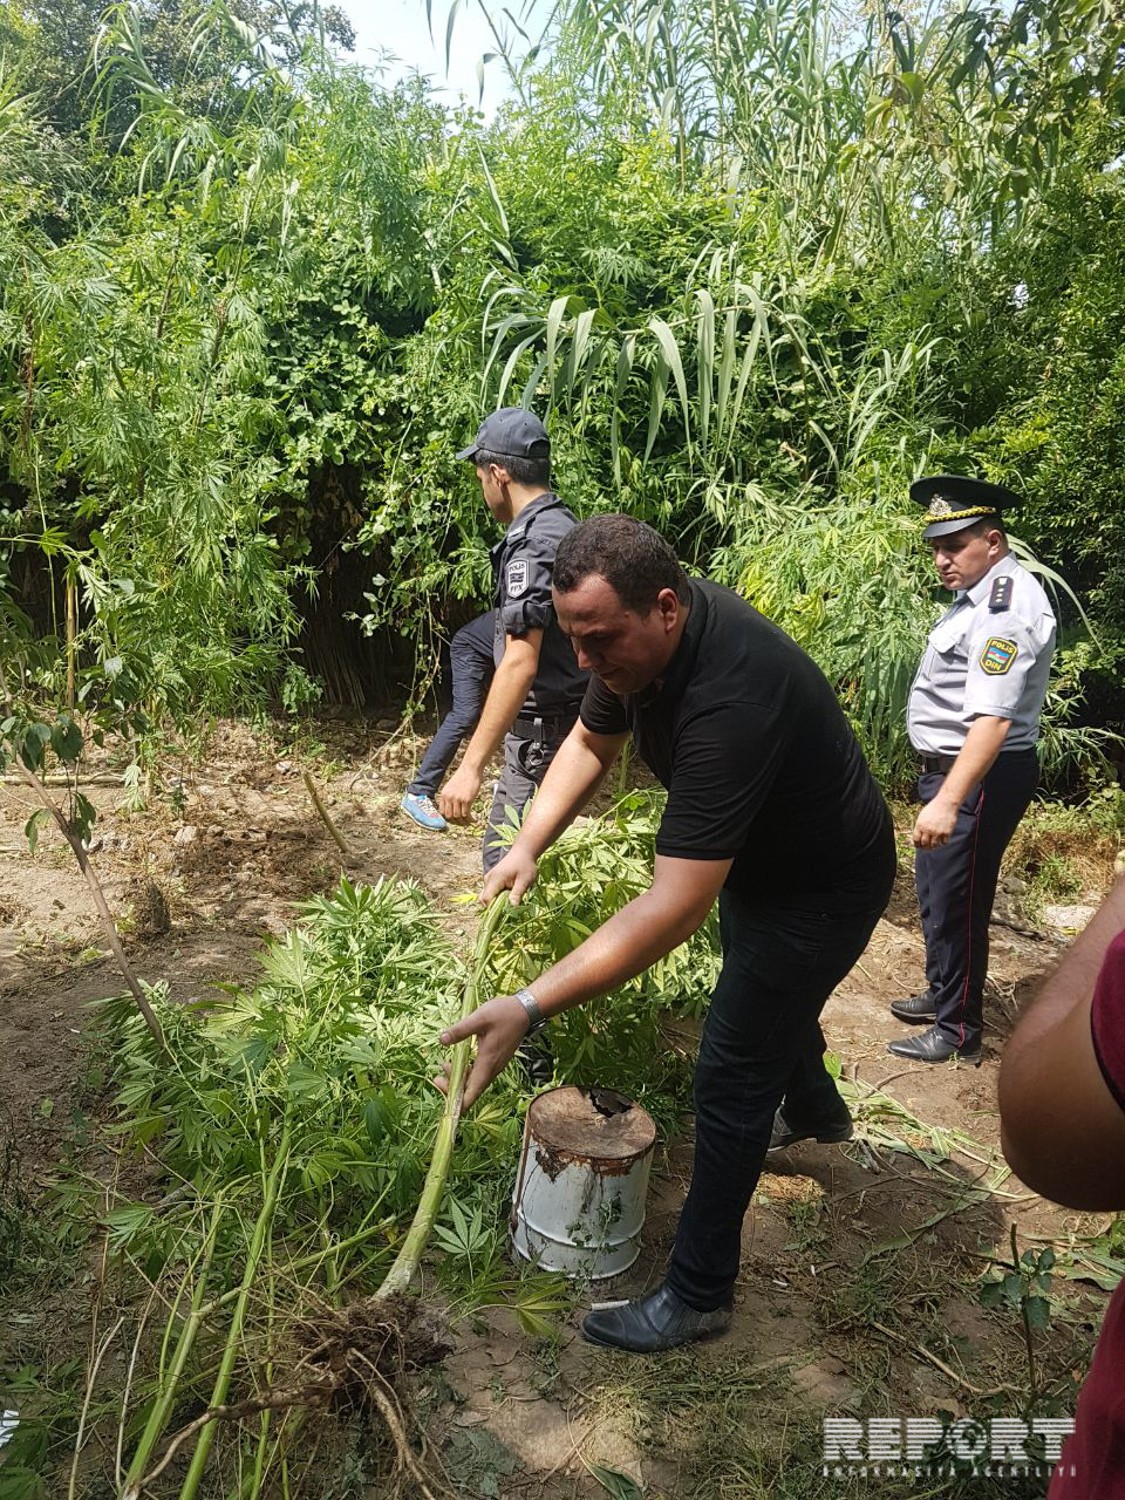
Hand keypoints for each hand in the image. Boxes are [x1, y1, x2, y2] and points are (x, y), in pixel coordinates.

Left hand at [434, 994, 529, 1108]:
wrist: (525, 1010)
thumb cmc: (504, 1013)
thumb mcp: (480, 1018)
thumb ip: (461, 1030)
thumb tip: (442, 1040)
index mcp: (488, 1062)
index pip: (472, 1093)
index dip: (459, 1104)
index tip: (445, 1106)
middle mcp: (492, 1068)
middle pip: (472, 1090)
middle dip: (453, 1089)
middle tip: (437, 1078)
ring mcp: (495, 1065)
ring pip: (475, 1082)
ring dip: (459, 1079)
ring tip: (445, 1065)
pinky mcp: (496, 1060)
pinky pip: (480, 1074)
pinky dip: (467, 1073)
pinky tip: (459, 1061)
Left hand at [437, 764, 482, 822]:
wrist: (470, 769)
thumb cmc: (463, 777)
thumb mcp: (451, 787)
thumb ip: (450, 797)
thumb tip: (452, 809)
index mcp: (444, 795)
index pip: (442, 812)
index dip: (448, 819)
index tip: (454, 820)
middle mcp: (449, 798)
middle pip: (449, 816)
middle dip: (456, 822)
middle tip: (462, 823)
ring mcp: (457, 799)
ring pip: (458, 817)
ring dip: (463, 822)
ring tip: (469, 822)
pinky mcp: (466, 800)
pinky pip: (466, 814)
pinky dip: (470, 819)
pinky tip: (473, 819)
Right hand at [482, 845, 538, 905]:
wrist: (523, 852)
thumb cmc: (525, 866)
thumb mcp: (525, 880)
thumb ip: (517, 893)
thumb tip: (512, 907)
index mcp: (495, 879)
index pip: (486, 899)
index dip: (493, 909)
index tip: (504, 913)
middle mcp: (488, 879)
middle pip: (484, 899)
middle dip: (494, 907)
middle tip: (508, 909)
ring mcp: (488, 879)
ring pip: (487, 896)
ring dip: (496, 902)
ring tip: (509, 901)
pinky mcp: (491, 879)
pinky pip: (490, 892)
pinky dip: (497, 897)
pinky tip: (508, 896)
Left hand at [913, 797, 957, 848]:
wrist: (946, 803)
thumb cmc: (934, 808)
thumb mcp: (922, 816)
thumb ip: (920, 826)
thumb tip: (919, 837)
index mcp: (920, 825)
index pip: (916, 840)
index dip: (917, 844)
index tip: (919, 846)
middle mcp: (928, 830)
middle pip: (924, 844)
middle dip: (925, 847)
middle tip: (927, 847)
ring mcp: (937, 832)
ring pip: (934, 845)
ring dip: (934, 846)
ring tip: (935, 843)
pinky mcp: (946, 833)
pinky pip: (944, 843)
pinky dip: (943, 842)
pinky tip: (943, 839)